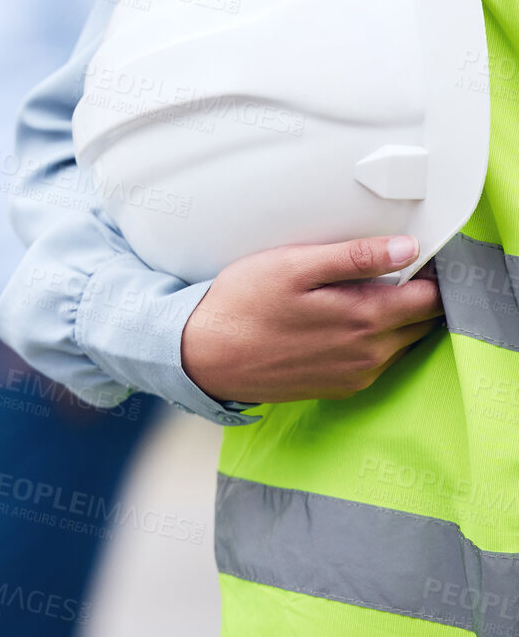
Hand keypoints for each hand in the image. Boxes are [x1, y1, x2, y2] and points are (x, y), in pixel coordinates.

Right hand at [181, 235, 442, 404]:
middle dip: (418, 295)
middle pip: (423, 322)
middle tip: (387, 270)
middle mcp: (370, 354)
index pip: (432, 297)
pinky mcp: (341, 388)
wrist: (205, 356)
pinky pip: (379, 361)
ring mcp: (357, 375)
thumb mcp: (293, 265)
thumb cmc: (243, 304)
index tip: (413, 255)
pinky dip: (375, 340)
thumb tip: (408, 248)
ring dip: (396, 319)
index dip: (430, 272)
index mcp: (365, 318)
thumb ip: (355, 257)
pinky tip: (342, 323)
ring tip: (360, 294)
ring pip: (403, 342)